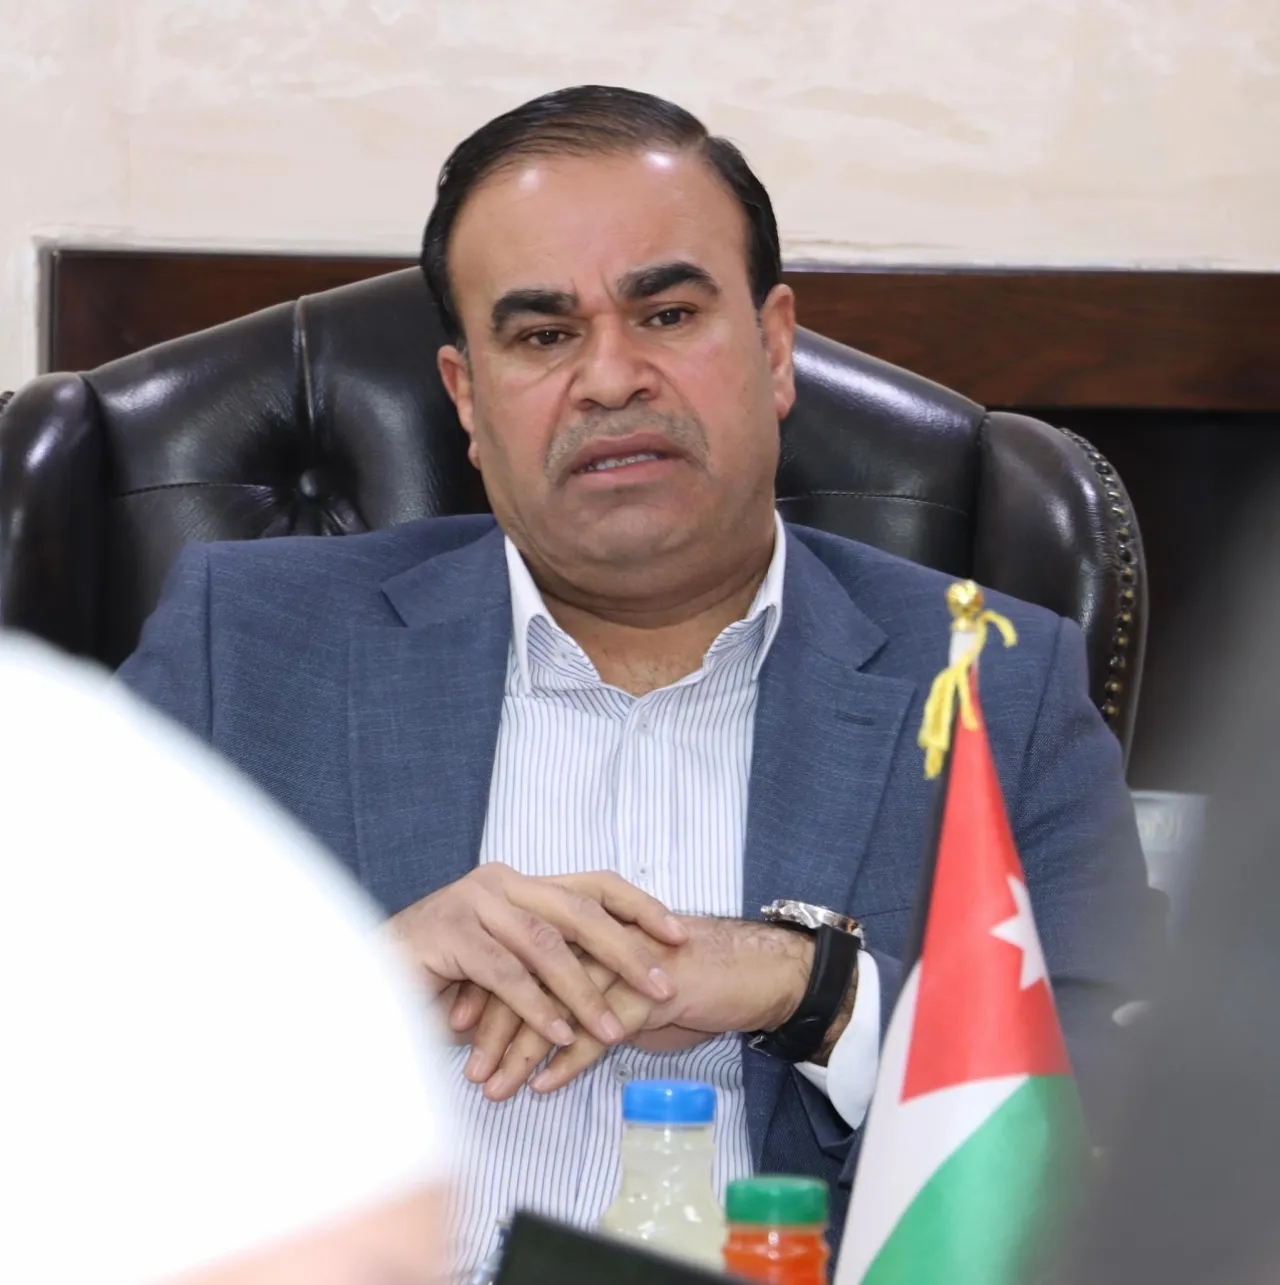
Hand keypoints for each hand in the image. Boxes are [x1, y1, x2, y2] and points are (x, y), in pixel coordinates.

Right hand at [386, 865, 686, 1047]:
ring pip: (545, 946)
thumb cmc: (443, 972)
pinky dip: (537, 1008)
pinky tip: (561, 1037)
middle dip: (626, 949)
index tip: (679, 933)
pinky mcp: (450, 934)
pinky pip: (505, 975)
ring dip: (583, 992)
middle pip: (579, 910)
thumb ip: (551, 958)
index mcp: (523, 882)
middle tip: (663, 984)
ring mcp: (474, 903)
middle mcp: (503, 882)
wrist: (366, 970)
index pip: (594, 884)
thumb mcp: (508, 958)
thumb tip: (618, 978)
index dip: (639, 906)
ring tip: (615, 1029)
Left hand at [457, 916, 816, 1097]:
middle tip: (468, 1070)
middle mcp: (600, 935)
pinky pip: (601, 1031)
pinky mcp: (650, 992)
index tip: (455, 1032)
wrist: (748, 972)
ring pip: (558, 1006)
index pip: (520, 953)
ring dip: (522, 1051)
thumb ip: (580, 988)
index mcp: (586, 923)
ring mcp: (624, 961)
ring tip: (494, 1087)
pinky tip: (545, 1086)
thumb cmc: (681, 978)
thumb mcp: (621, 977)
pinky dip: (569, 1060)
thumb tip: (533, 1020)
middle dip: (494, 1028)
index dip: (487, 992)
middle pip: (529, 977)